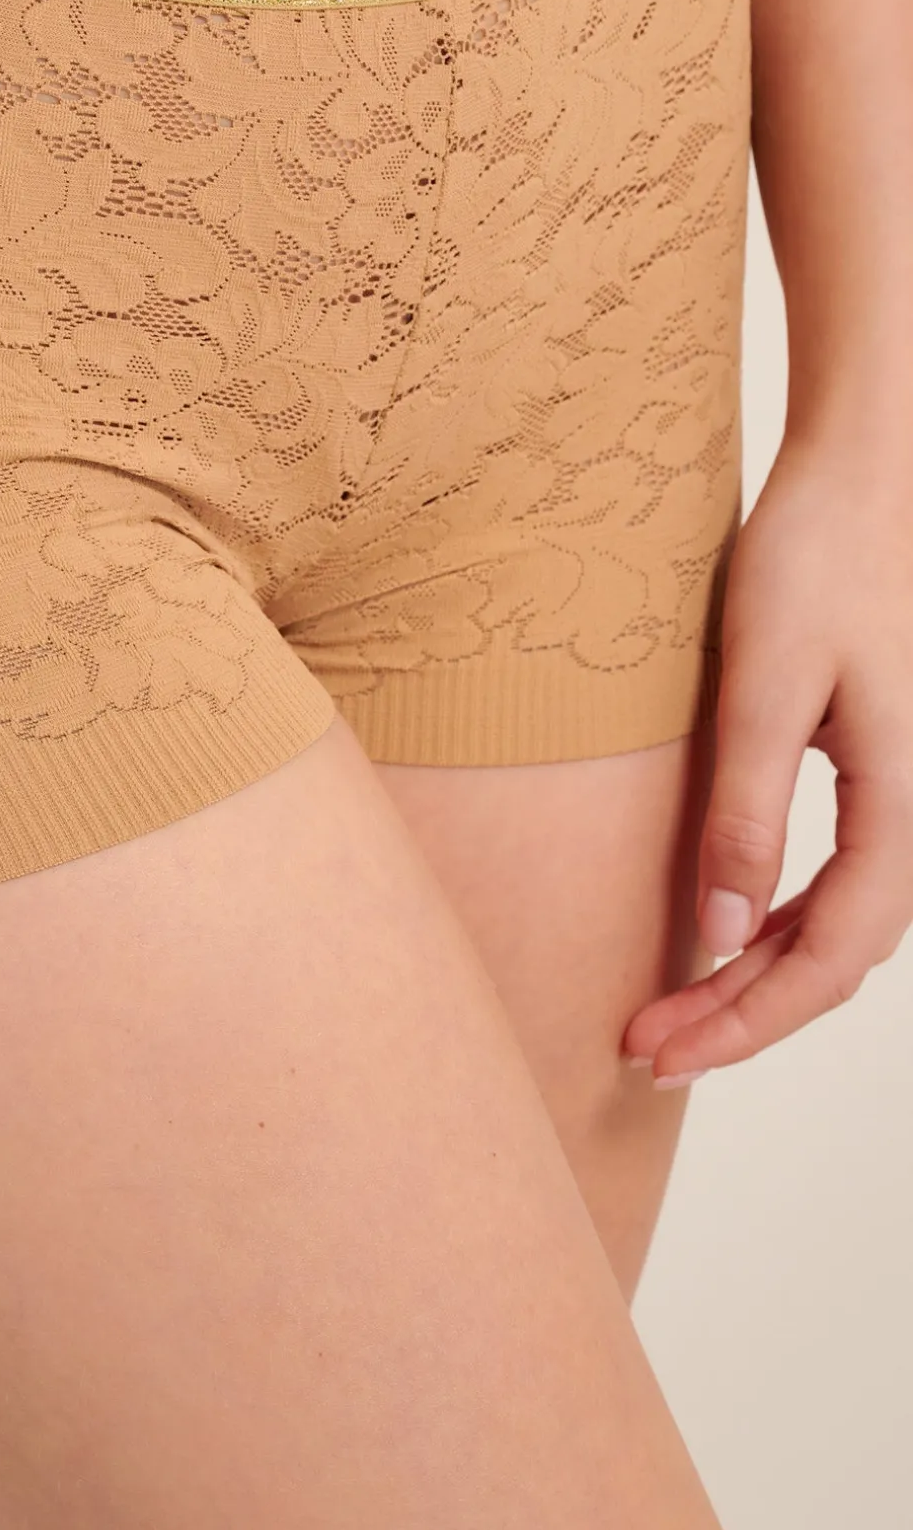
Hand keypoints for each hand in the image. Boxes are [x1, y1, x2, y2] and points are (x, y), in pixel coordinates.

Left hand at [625, 438, 912, 1082]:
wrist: (861, 479)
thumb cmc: (814, 560)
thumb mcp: (764, 684)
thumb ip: (746, 811)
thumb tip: (720, 930)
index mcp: (904, 799)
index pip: (834, 954)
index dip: (750, 1016)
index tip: (665, 1047)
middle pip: (836, 956)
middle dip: (742, 1013)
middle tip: (644, 1050)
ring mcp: (902, 794)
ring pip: (836, 924)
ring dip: (755, 976)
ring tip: (670, 1012)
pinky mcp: (877, 772)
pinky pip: (836, 880)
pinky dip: (774, 924)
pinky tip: (720, 937)